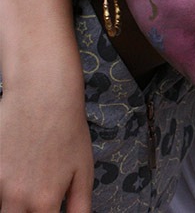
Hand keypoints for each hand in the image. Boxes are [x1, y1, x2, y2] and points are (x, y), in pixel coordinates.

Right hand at [0, 83, 92, 211]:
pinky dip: (3, 185)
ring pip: (3, 206)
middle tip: (38, 196)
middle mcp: (16, 197)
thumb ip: (79, 206)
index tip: (49, 209)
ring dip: (13, 201)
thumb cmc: (68, 132)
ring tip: (30, 176)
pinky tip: (16, 167)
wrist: (42, 97)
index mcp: (44, 201)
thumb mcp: (83, 171)